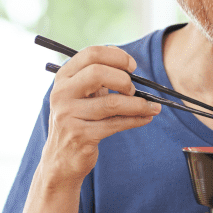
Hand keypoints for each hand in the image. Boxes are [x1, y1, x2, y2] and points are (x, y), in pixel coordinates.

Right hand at [39, 45, 160, 188]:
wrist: (60, 159)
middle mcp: (62, 93)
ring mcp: (69, 115)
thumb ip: (99, 77)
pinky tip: (146, 118)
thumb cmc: (77, 120)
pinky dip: (136, 119)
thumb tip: (130, 65)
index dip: (117, 56)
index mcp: (63, 77)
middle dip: (124, 80)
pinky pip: (115, 124)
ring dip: (138, 104)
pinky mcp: (80, 136)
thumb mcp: (81, 94)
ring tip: (152, 107)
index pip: (91, 54)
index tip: (132, 66)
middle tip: (133, 89)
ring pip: (112, 103)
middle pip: (98, 73)